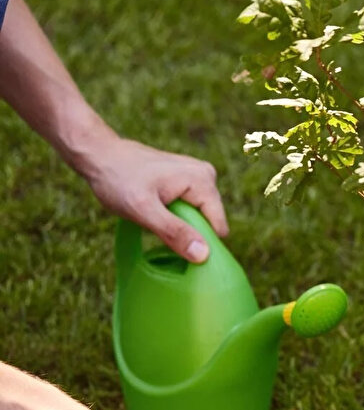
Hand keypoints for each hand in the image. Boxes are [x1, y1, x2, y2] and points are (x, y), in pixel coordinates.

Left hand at [74, 135, 227, 262]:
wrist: (99, 154)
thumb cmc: (117, 179)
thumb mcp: (142, 210)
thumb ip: (174, 232)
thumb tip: (203, 255)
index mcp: (203, 181)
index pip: (217, 228)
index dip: (198, 243)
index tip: (171, 244)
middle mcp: (207, 175)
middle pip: (209, 222)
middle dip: (186, 232)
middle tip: (156, 225)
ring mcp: (199, 176)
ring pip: (199, 217)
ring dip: (178, 224)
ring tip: (153, 214)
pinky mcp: (189, 179)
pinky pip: (191, 208)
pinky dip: (175, 215)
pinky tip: (155, 208)